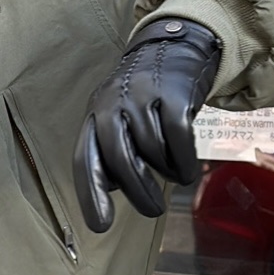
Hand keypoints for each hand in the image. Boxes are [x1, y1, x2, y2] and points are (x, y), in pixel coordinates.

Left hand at [72, 19, 222, 232]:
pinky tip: (187, 170)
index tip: (101, 226)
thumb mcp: (118, 117)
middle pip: (120, 157)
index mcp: (95, 115)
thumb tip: (112, 188)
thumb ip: (112, 149)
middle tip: (152, 211)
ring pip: (153, 149)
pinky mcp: (175, 92)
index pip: (86, 158)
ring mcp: (144, 95)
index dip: (90, 194)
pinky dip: (185, 162)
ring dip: (166, 172)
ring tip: (173, 175)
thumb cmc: (144, 98)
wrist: (174, 48)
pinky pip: (179, 138)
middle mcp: (114, 103)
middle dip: (138, 191)